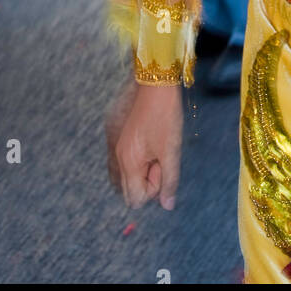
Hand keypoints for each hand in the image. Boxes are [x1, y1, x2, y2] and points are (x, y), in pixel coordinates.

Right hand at [106, 79, 182, 209]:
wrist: (156, 84)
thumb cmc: (165, 116)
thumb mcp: (171, 150)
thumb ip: (169, 181)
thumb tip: (167, 205)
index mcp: (129, 163)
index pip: (136, 199)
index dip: (154, 188)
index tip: (162, 166)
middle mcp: (119, 158)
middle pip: (130, 191)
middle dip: (148, 182)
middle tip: (161, 158)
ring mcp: (119, 147)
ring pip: (130, 176)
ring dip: (145, 170)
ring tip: (157, 149)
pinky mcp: (122, 138)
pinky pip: (129, 162)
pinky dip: (141, 160)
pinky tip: (152, 144)